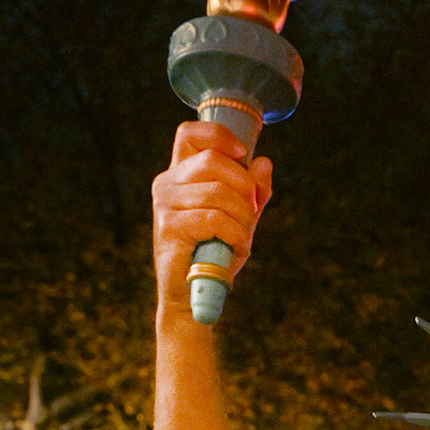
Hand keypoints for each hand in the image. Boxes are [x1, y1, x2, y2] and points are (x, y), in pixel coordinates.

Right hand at [151, 122, 272, 315]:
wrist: (194, 296)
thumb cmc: (214, 254)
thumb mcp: (240, 219)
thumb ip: (253, 192)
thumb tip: (264, 163)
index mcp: (180, 174)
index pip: (190, 133)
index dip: (219, 136)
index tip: (242, 154)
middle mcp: (167, 183)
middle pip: (212, 160)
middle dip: (244, 185)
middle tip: (252, 210)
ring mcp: (165, 204)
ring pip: (217, 192)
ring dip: (242, 216)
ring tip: (241, 236)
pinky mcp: (170, 227)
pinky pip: (214, 218)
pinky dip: (234, 233)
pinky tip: (235, 247)